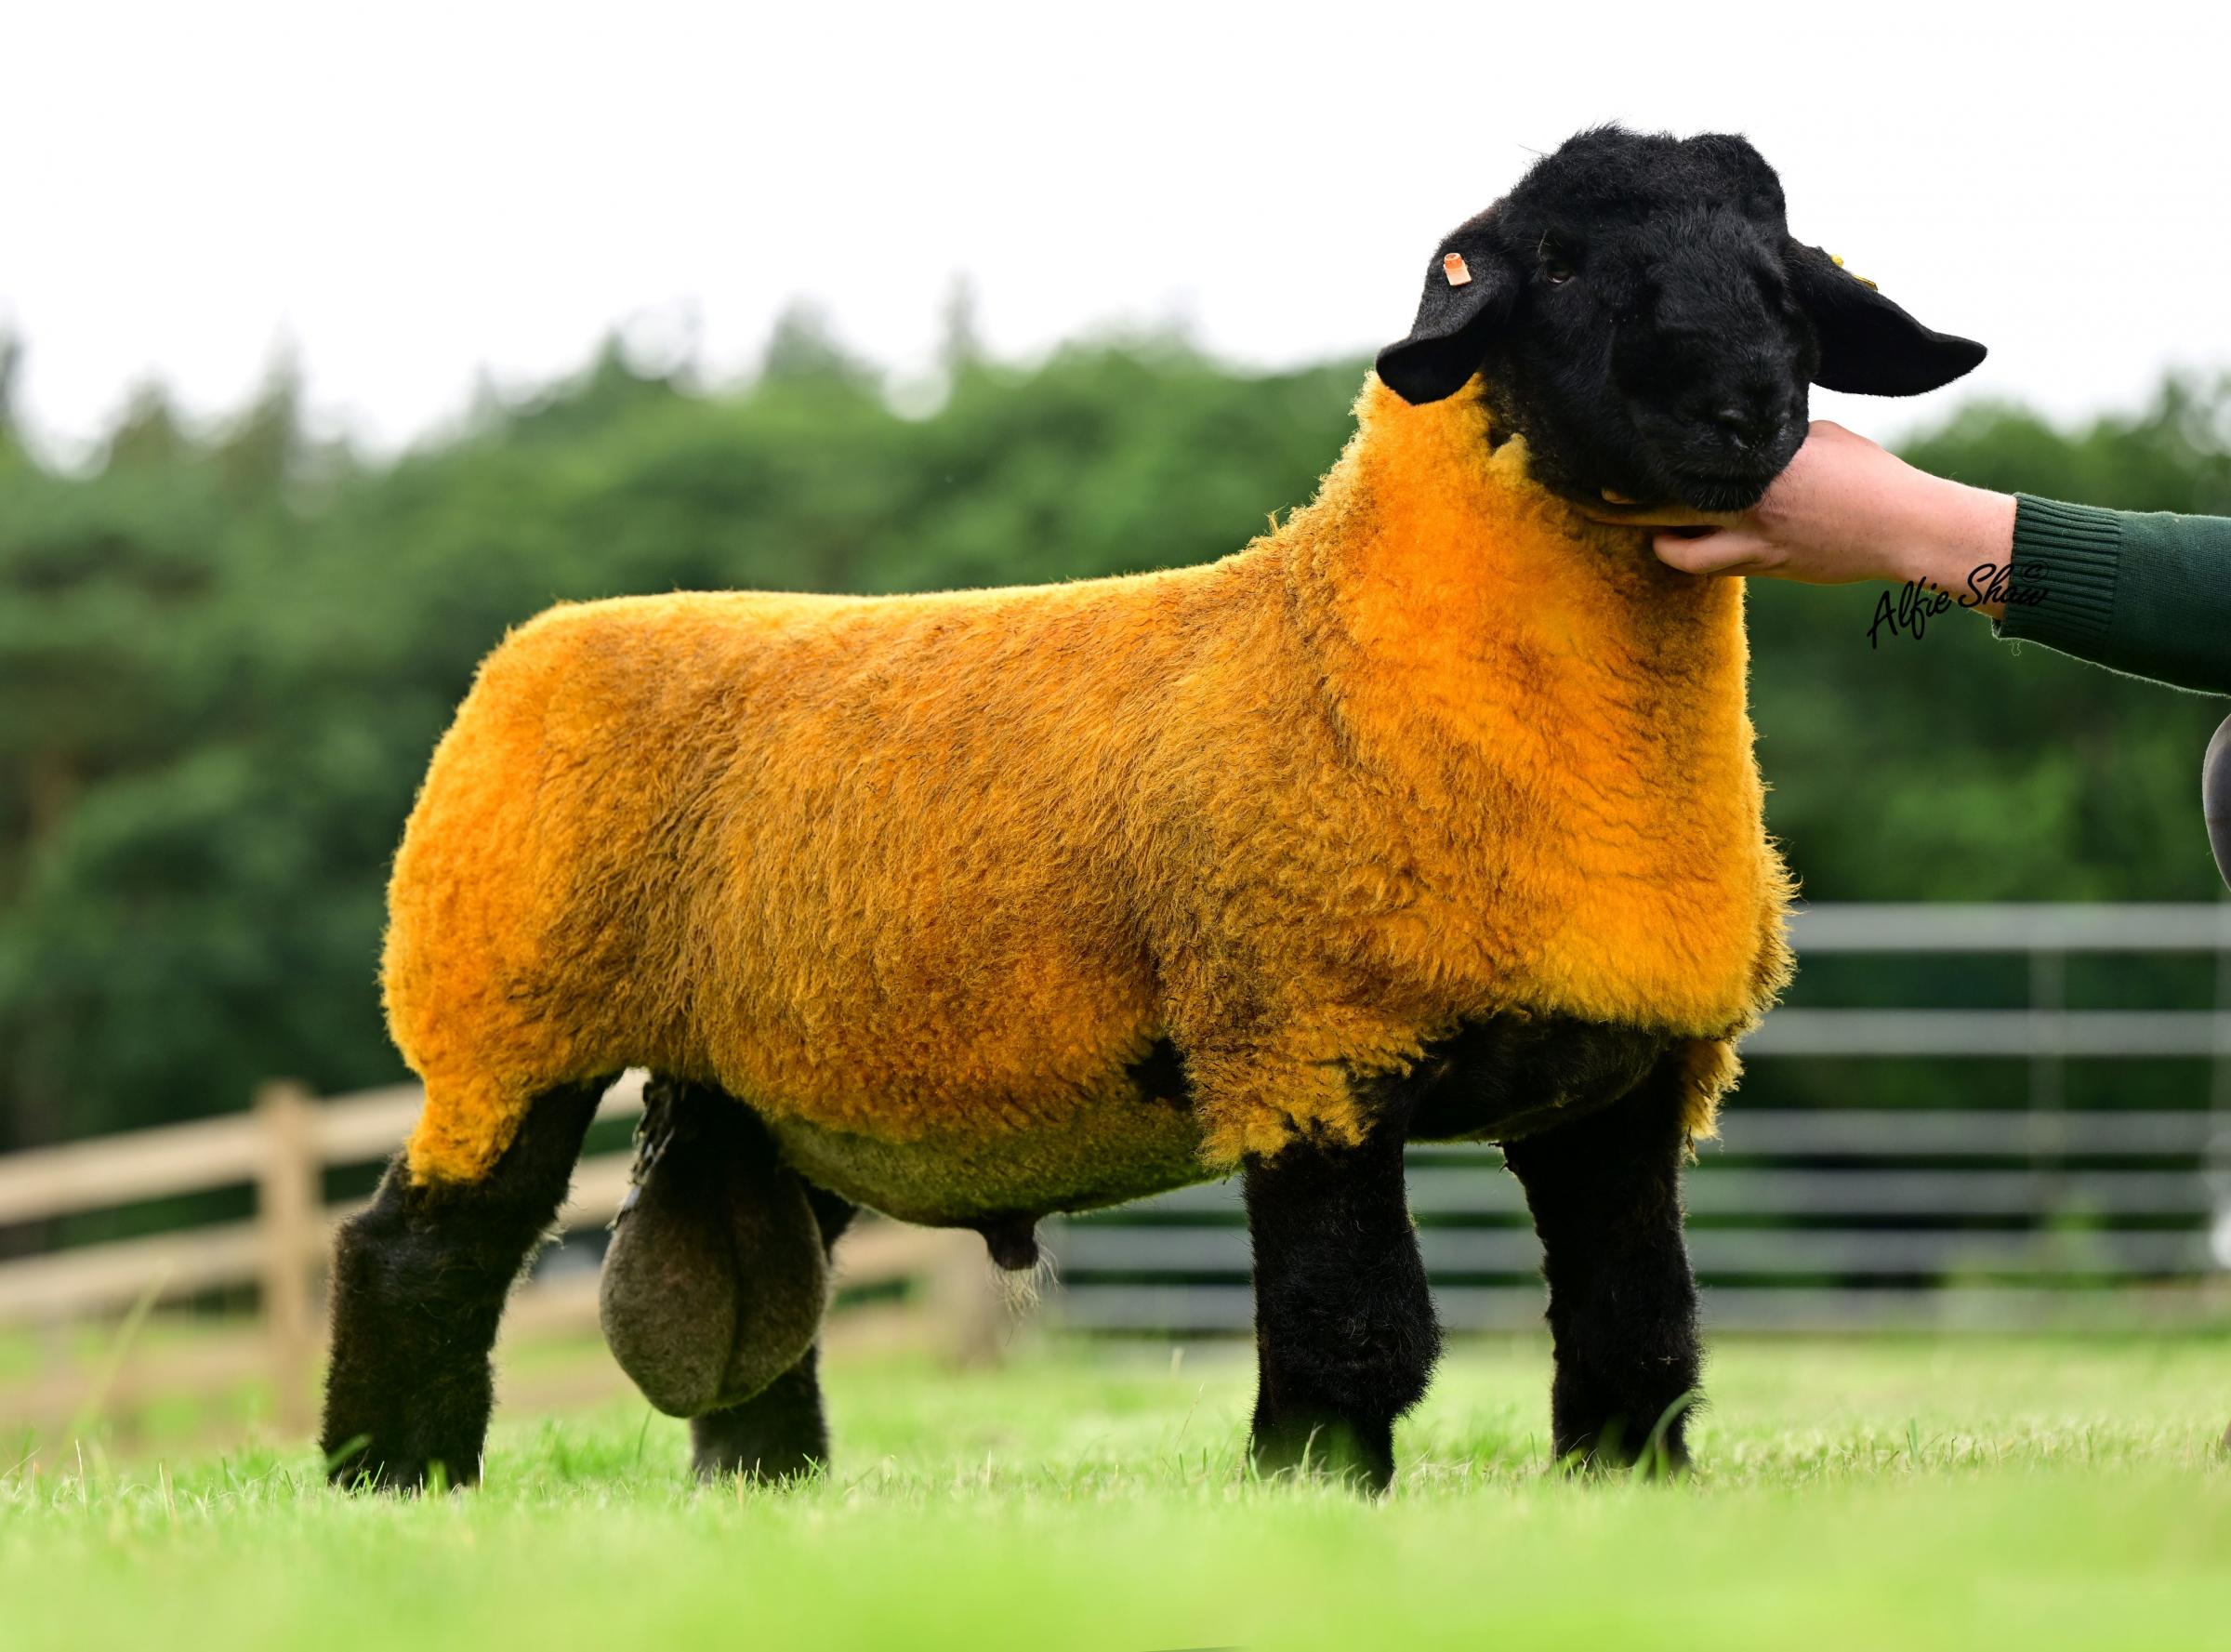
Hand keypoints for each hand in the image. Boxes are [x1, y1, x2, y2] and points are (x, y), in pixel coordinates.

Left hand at [1588, 421, 2019, 612]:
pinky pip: (1713, 565)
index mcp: (1759, 466)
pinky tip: (1689, 541)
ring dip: (1658, 541)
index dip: (1644, 462)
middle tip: (1593, 501)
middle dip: (1622, 509)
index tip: (1613, 452)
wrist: (1906, 529)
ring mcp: (1753, 545)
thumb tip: (1738, 428)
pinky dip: (1695, 553)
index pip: (1685, 461)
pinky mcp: (1764, 570)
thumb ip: (1770, 438)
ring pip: (1680, 553)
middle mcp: (1748, 507)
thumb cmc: (1866, 473)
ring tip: (1644, 527)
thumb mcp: (1817, 438)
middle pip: (1663, 512)